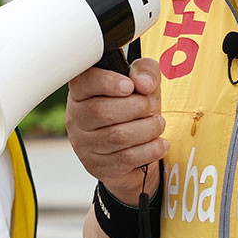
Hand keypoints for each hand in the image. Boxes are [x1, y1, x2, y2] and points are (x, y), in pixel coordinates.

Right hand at [66, 58, 168, 202]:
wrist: (133, 150)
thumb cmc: (133, 111)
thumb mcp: (142, 84)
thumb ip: (145, 72)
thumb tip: (143, 83)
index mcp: (81, 92)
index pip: (85, 83)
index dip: (108, 82)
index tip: (130, 85)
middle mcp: (77, 118)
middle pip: (103, 111)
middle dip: (137, 107)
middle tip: (151, 107)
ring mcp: (84, 145)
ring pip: (117, 137)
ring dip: (147, 129)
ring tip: (158, 124)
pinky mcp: (98, 166)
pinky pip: (127, 158)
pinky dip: (150, 149)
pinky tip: (159, 143)